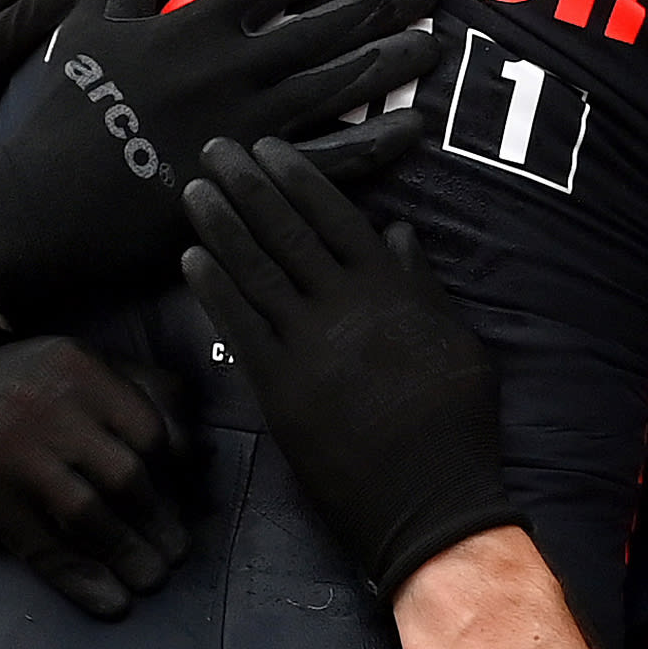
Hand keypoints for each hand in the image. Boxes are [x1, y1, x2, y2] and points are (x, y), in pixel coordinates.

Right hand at [0, 0, 437, 332]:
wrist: (48, 200)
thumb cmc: (70, 105)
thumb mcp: (95, 17)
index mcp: (197, 25)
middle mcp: (233, 68)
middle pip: (324, 25)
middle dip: (379, 0)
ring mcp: (249, 125)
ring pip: (337, 85)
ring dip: (389, 62)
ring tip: (431, 43)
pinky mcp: (253, 180)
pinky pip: (328, 159)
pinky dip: (373, 143)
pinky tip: (410, 127)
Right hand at [0, 337, 194, 617]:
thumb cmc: (25, 403)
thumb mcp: (80, 380)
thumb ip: (144, 397)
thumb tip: (200, 452)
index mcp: (75, 366)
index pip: (148, 429)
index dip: (175, 475)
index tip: (187, 504)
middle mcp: (39, 401)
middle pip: (125, 475)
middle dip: (159, 522)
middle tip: (176, 554)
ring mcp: (4, 448)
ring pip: (89, 514)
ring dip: (129, 555)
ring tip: (151, 577)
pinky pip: (44, 547)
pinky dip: (84, 581)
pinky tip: (111, 603)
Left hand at [180, 135, 511, 593]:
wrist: (430, 500)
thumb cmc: (457, 421)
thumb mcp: (457, 339)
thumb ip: (422, 284)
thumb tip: (398, 231)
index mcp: (392, 290)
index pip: (336, 217)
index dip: (298, 178)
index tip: (269, 148)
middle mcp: (346, 307)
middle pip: (287, 233)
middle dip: (248, 186)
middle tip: (214, 148)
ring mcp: (309, 347)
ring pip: (257, 272)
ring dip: (221, 227)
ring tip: (193, 190)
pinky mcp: (280, 389)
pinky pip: (240, 329)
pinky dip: (214, 291)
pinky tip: (190, 260)